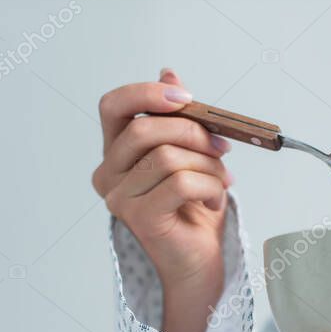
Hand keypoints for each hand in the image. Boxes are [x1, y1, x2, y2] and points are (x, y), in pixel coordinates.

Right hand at [92, 68, 233, 294]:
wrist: (200, 259)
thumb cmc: (193, 208)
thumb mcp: (189, 152)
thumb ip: (175, 116)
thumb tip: (168, 72)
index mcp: (115, 153)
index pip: (112, 106)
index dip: (146, 93)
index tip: (185, 96)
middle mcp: (108, 175)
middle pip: (144, 129)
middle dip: (192, 131)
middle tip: (222, 145)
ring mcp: (120, 198)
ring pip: (167, 157)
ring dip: (207, 164)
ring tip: (221, 180)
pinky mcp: (141, 219)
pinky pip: (180, 183)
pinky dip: (208, 186)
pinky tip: (213, 198)